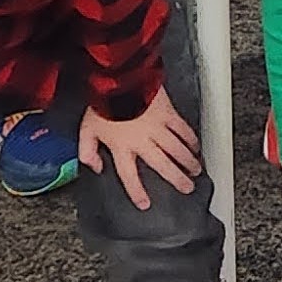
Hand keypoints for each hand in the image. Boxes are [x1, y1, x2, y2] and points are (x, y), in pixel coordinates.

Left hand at [79, 88, 201, 210]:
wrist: (119, 77)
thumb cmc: (103, 102)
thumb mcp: (86, 129)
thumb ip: (87, 152)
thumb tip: (95, 167)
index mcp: (122, 147)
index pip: (129, 175)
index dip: (137, 192)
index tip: (145, 203)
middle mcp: (143, 140)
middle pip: (163, 165)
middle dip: (176, 179)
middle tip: (187, 188)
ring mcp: (158, 127)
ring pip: (177, 149)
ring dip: (188, 161)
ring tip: (196, 170)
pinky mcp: (168, 113)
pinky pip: (183, 130)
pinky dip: (191, 139)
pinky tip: (196, 146)